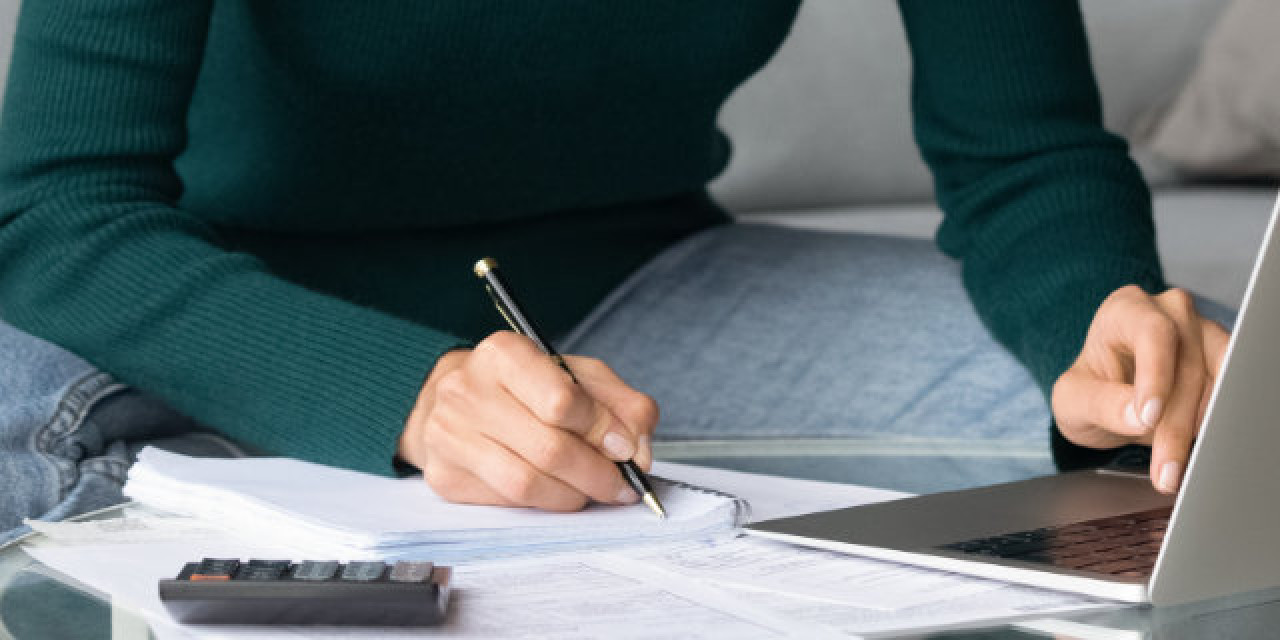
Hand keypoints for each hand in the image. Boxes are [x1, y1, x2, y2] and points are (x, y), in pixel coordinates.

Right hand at [397, 331, 657, 510]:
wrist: (455, 399)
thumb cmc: (524, 387)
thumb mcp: (577, 376)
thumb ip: (620, 405)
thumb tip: (638, 451)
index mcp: (503, 354)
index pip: (561, 401)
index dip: (602, 430)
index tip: (625, 447)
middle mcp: (466, 391)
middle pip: (548, 448)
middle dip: (597, 474)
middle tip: (622, 484)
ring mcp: (448, 436)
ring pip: (526, 483)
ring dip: (573, 495)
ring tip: (593, 491)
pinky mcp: (444, 475)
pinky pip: (506, 503)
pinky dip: (544, 504)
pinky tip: (558, 493)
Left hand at [1052, 286, 1228, 493]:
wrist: (1107, 398)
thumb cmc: (1088, 390)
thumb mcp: (1072, 400)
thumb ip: (1100, 403)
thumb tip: (1140, 416)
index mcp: (1125, 309)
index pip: (1152, 333)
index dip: (1156, 375)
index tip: (1148, 417)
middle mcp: (1169, 313)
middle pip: (1187, 365)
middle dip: (1175, 424)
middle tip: (1165, 470)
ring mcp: (1202, 334)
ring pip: (1217, 381)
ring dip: (1201, 430)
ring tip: (1177, 470)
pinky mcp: (1223, 361)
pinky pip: (1232, 393)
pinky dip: (1217, 424)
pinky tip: (1198, 451)